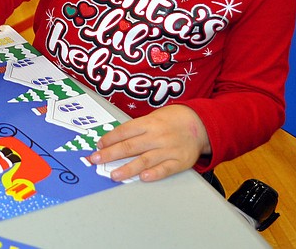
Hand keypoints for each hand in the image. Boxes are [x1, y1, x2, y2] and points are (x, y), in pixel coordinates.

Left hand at [88, 105, 209, 182]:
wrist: (200, 123)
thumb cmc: (171, 120)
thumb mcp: (152, 118)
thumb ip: (135, 129)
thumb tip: (112, 140)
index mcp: (148, 123)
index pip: (125, 131)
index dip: (110, 139)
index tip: (98, 146)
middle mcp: (157, 136)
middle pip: (131, 146)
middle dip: (111, 154)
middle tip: (95, 160)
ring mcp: (169, 149)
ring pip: (145, 160)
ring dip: (128, 168)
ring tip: (114, 175)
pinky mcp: (180, 161)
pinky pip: (166, 169)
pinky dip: (155, 173)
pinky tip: (143, 177)